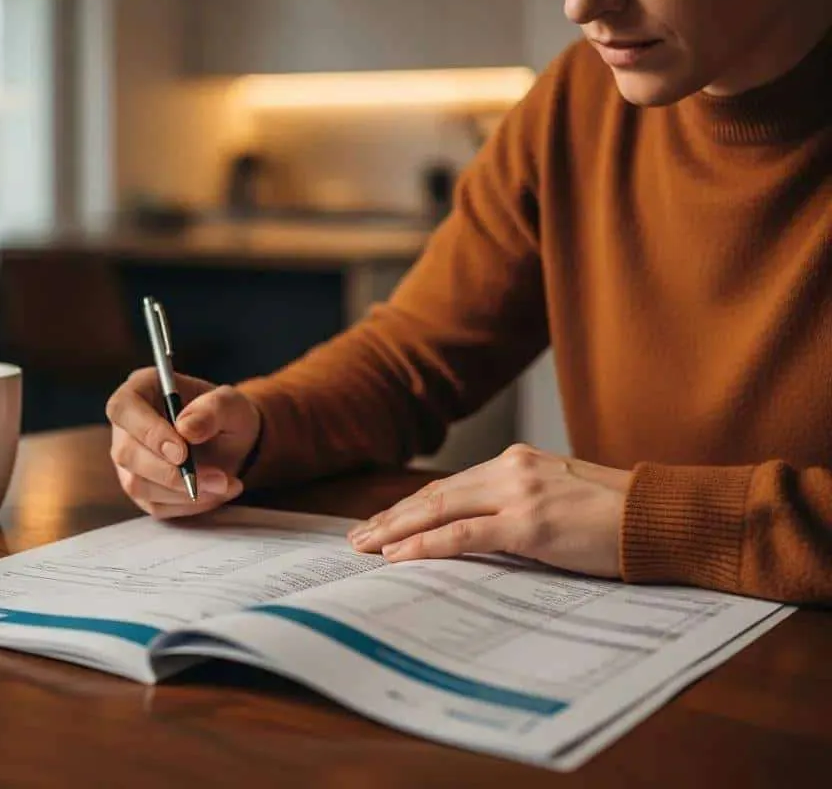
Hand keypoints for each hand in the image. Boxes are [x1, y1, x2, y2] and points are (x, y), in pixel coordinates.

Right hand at [106, 368, 261, 519]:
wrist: (233, 443)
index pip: (123, 408)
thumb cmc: (226, 415)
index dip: (148, 432)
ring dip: (183, 491)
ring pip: (138, 484)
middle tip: (217, 477)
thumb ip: (213, 409)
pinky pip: (155, 504)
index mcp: (142, 389)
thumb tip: (185, 428)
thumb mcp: (232, 404)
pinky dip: (189, 504)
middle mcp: (127, 425)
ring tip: (225, 483)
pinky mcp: (141, 487)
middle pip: (126, 453)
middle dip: (171, 472)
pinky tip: (215, 492)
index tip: (182, 452)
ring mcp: (130, 459)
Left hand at [348, 444, 631, 577]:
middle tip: (356, 537)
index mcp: (516, 461)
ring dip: (397, 530)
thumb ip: (518, 504)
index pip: (450, 486)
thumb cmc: (615, 515)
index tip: (382, 523)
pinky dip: (427, 544)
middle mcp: (511, 469)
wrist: (660, 517)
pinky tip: (400, 555)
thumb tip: (480, 531)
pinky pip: (465, 535)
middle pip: (435, 494)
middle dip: (391, 517)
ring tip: (365, 547)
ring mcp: (519, 494)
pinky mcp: (531, 524)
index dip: (411, 506)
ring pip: (440, 510)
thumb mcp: (558, 498)